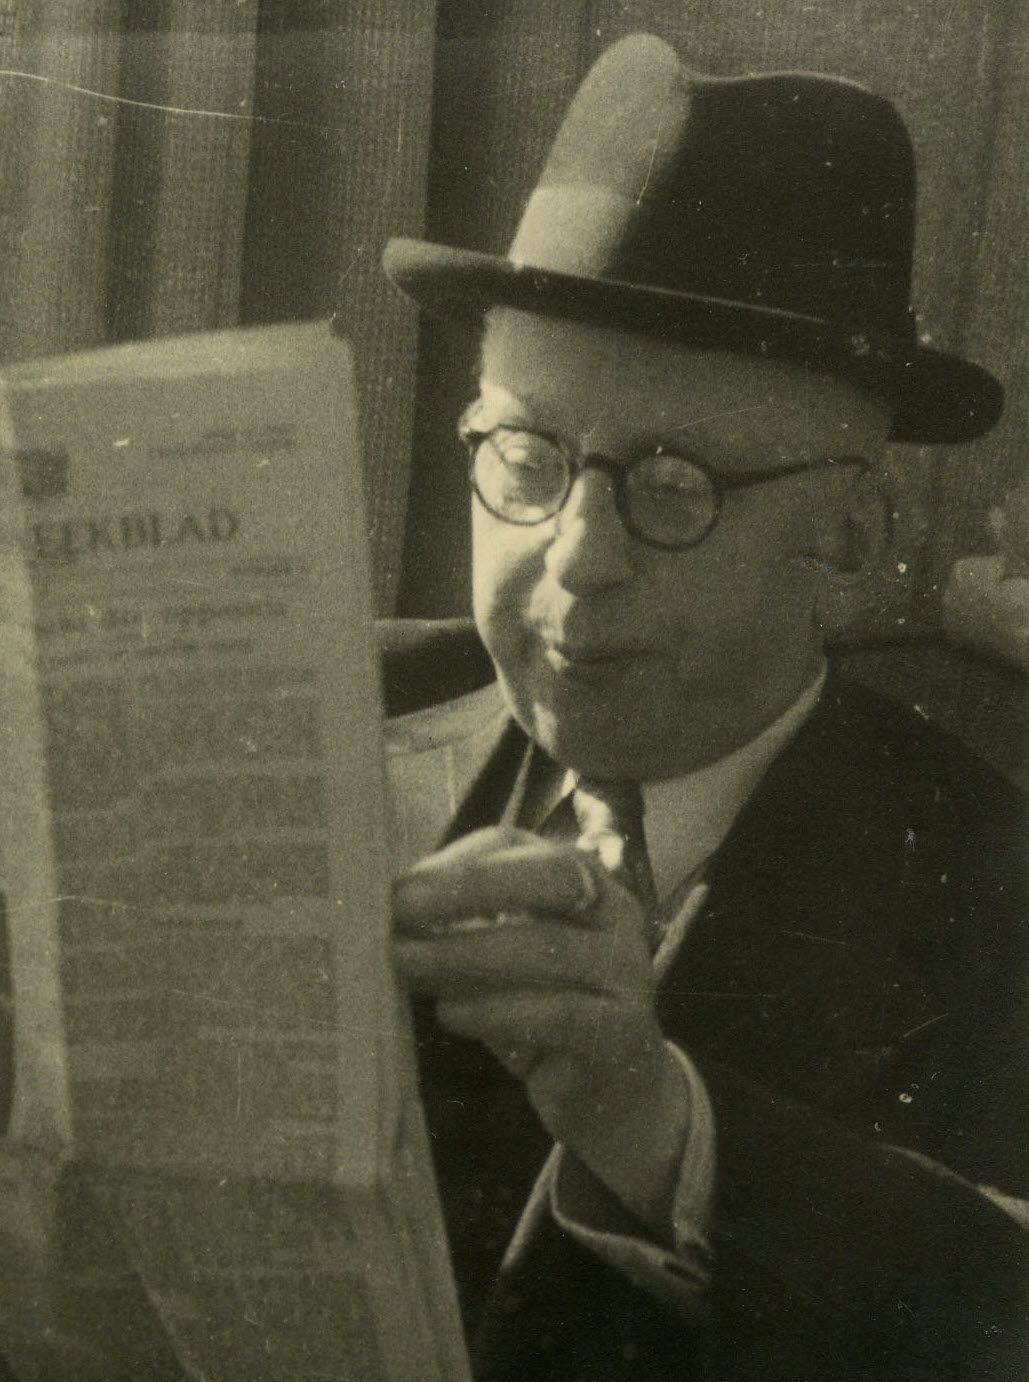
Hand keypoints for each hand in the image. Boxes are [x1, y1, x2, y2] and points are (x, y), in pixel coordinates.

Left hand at [392, 826, 691, 1232]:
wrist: (615, 1092)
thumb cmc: (545, 1007)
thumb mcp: (507, 956)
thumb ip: (465, 927)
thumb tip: (390, 913)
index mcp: (584, 881)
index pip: (520, 846)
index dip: (459, 861)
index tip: (401, 885)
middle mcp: (617, 915)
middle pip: (551, 877)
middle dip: (470, 887)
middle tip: (400, 907)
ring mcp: (626, 973)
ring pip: (546, 947)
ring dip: (464, 952)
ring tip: (406, 962)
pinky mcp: (620, 1033)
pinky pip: (555, 1013)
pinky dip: (494, 1010)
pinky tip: (449, 1013)